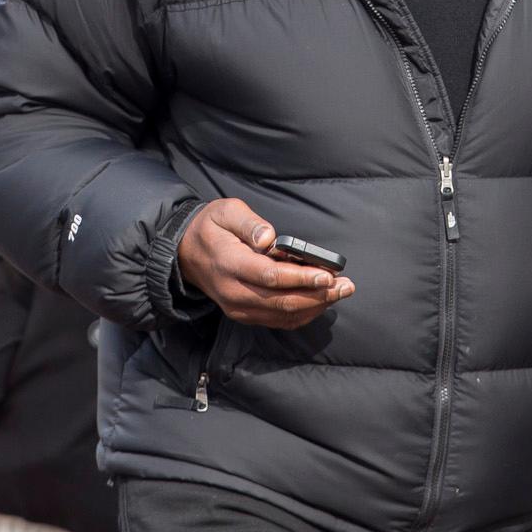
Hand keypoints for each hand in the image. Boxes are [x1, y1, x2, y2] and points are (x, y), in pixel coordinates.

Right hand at [175, 198, 352, 326]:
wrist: (185, 253)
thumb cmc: (211, 227)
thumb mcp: (226, 211)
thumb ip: (249, 223)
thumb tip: (269, 238)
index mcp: (229, 264)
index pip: (270, 276)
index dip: (301, 277)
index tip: (327, 274)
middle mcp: (233, 292)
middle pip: (281, 301)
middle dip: (318, 295)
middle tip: (345, 286)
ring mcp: (238, 307)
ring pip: (282, 315)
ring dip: (315, 306)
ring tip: (340, 292)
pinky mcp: (244, 314)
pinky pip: (277, 320)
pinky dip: (302, 313)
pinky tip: (320, 301)